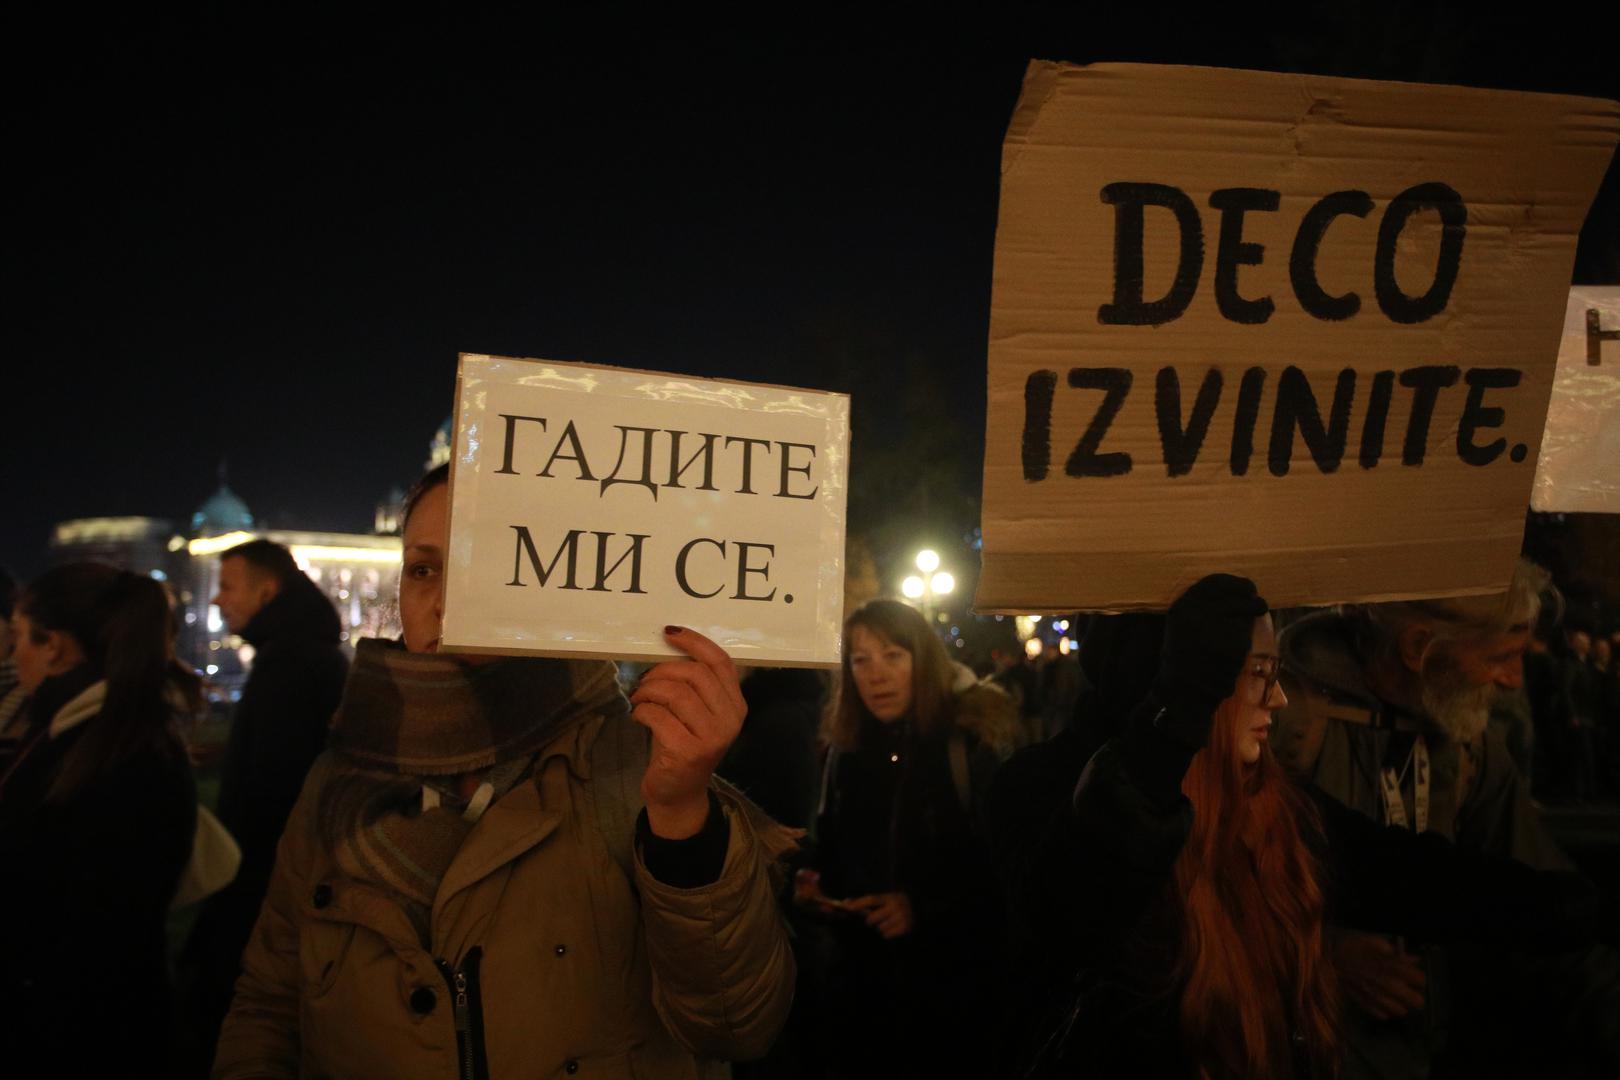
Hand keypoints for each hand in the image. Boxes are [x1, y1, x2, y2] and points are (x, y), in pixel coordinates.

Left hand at [629, 626, 746, 838]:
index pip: (720, 662)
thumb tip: (667, 645)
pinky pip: (659, 716)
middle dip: (662, 671)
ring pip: (675, 692)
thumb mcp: (697, 713)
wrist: (679, 793)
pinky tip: (638, 717)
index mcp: (736, 704)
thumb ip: (694, 685)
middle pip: (695, 674)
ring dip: (648, 691)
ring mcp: (712, 736)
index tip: (669, 633)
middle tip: (644, 681)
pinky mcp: (689, 751)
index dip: (694, 642)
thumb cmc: (683, 745)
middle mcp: (730, 719)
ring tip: (639, 699)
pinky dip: (642, 711)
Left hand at [847, 892, 913, 938]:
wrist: (920, 908)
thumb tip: (845, 902)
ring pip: (880, 928)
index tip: (847, 907)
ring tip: (886, 923)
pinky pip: (887, 935)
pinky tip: (892, 928)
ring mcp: (901, 917)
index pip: (871, 899)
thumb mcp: (885, 899)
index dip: (859, 903)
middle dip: (870, 920)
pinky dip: (887, 933)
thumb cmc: (896, 904)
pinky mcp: (906, 927)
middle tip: (873, 920)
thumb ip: (867, 901)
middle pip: (872, 918)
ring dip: (880, 927)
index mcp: (889, 897)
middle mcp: (895, 906)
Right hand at [1153, 573, 1267, 748]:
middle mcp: (1199, 613)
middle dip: (1253, 601)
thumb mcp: (1183, 622)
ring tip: (1228, 639)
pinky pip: (1246, 637)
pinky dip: (1243, 643)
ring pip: (1246, 617)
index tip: (1248, 586)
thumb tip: (1242, 589)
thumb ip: (1204, 605)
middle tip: (1260, 604)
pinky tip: (1230, 653)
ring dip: (1245, 624)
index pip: (1217, 582)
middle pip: (1239, 597)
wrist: (1182, 690)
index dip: (1236, 583)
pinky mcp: (1234, 646)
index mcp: (1184, 605)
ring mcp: (1218, 629)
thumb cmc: (1184, 654)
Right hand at [1332, 931, 1426, 1019]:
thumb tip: (1413, 959)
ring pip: (1392, 1006)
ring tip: (1403, 1008)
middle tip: (1418, 1000)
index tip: (1420, 980)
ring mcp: (1367, 990)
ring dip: (1399, 1007)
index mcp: (1383, 961)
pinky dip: (1382, 1012)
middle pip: (1405, 994)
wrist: (1322, 953)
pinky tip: (1385, 1012)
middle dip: (1414, 998)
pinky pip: (1374, 1010)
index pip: (1410, 975)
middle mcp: (1378, 978)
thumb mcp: (1370, 939)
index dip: (1417, 978)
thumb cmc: (1347, 943)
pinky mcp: (1356, 997)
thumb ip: (1393, 951)